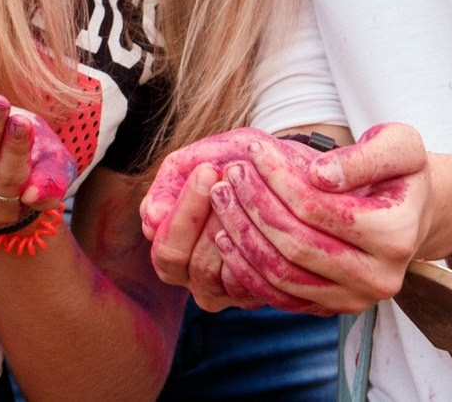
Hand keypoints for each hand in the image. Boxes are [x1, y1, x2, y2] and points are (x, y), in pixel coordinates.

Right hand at [143, 129, 330, 312]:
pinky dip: (260, 249)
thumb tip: (151, 218)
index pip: (163, 245)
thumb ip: (174, 178)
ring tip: (254, 195)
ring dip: (234, 228)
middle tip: (231, 180)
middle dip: (205, 217)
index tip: (209, 171)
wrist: (300, 170)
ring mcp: (226, 291)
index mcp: (174, 246)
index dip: (183, 210)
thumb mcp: (208, 155)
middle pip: (181, 263)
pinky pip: (248, 283)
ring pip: (212, 275)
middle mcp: (194, 276)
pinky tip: (275, 219)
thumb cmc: (248, 162)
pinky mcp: (259, 296)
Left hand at [201, 124, 430, 314]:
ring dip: (243, 235)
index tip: (254, 150)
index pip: (318, 208)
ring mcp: (354, 301)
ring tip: (222, 197)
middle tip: (231, 173)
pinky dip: (246, 269)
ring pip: (282, 275)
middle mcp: (378, 278)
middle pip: (296, 244)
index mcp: (395, 235)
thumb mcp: (399, 146)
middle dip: (255, 205)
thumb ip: (363, 157)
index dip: (278, 178)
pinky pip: (279, 297)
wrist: (413, 213)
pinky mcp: (332, 310)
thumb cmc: (401, 172)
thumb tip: (319, 175)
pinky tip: (225, 235)